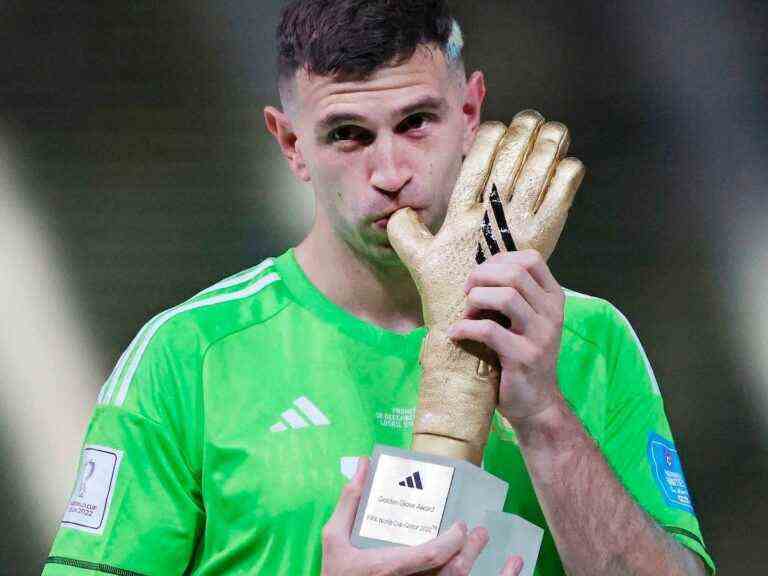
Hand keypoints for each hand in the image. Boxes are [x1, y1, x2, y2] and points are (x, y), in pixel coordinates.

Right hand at [321, 458, 523, 575]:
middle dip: (472, 553)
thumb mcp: (334, 540)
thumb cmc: (336, 575)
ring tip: (506, 560)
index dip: (452, 542)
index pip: (431, 557)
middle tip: (478, 532)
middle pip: (453, 574)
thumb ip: (349, 502)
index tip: (461, 527)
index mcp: (389, 568)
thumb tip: (362, 465)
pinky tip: (508, 574)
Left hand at [449, 249, 564, 423]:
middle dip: (482, 276)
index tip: (480, 275)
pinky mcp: (524, 357)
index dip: (500, 259)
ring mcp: (541, 335)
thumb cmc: (523, 356)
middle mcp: (551, 313)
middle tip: (467, 292)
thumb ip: (514, 296)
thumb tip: (476, 274)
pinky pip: (489, 330)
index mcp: (553, 299)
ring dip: (476, 300)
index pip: (531, 259)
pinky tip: (455, 333)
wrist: (537, 402)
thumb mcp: (526, 322)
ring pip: (506, 297)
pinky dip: (465, 328)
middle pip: (515, 273)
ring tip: (466, 313)